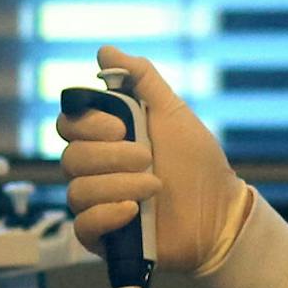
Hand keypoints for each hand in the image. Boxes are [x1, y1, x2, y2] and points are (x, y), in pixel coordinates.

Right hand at [57, 44, 252, 275]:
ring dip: (119, 185)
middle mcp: (95, 169)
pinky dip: (107, 215)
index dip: (89, 123)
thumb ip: (141, 79)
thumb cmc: (196, 161)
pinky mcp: (102, 236)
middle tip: (147, 157)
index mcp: (106, 138)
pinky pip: (82, 226)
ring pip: (76, 190)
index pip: (68, 123)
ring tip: (155, 186)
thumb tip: (105, 51)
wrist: (219, 211)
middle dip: (111, 155)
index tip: (121, 126)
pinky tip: (133, 211)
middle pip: (70, 156)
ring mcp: (97, 203)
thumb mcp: (172, 112)